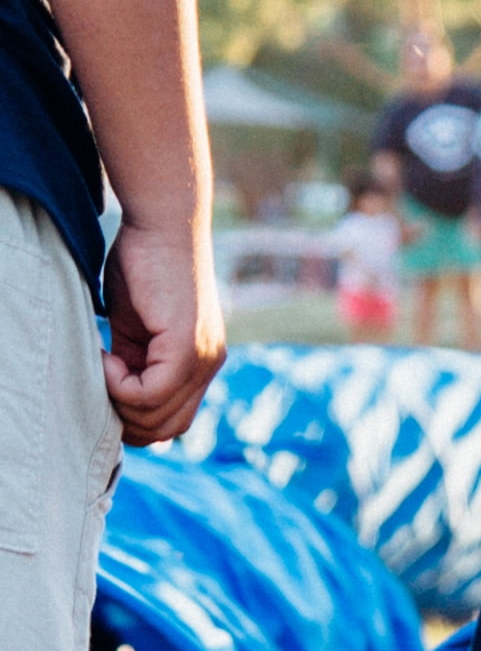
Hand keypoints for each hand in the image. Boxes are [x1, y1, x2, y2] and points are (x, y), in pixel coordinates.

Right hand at [101, 221, 224, 444]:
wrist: (162, 222)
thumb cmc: (143, 263)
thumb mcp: (136, 326)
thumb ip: (135, 362)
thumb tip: (121, 397)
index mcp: (200, 362)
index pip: (174, 421)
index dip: (135, 416)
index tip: (107, 380)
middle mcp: (209, 365)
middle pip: (168, 428)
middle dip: (127, 418)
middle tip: (101, 380)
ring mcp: (203, 358)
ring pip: (159, 416)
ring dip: (120, 400)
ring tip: (103, 362)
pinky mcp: (187, 346)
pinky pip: (152, 393)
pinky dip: (120, 385)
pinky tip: (107, 355)